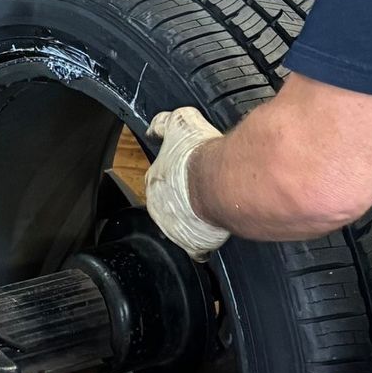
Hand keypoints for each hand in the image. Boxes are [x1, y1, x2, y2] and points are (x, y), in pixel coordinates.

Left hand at [145, 107, 230, 259]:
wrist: (217, 183)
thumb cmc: (196, 158)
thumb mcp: (177, 124)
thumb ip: (164, 124)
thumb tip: (156, 126)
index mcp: (154, 183)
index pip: (158, 183)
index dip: (173, 179)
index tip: (186, 175)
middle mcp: (160, 209)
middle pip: (170, 207)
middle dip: (183, 201)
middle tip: (201, 193)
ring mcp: (176, 230)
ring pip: (183, 227)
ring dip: (195, 221)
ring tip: (210, 211)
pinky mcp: (194, 245)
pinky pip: (199, 248)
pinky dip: (207, 242)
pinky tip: (217, 230)